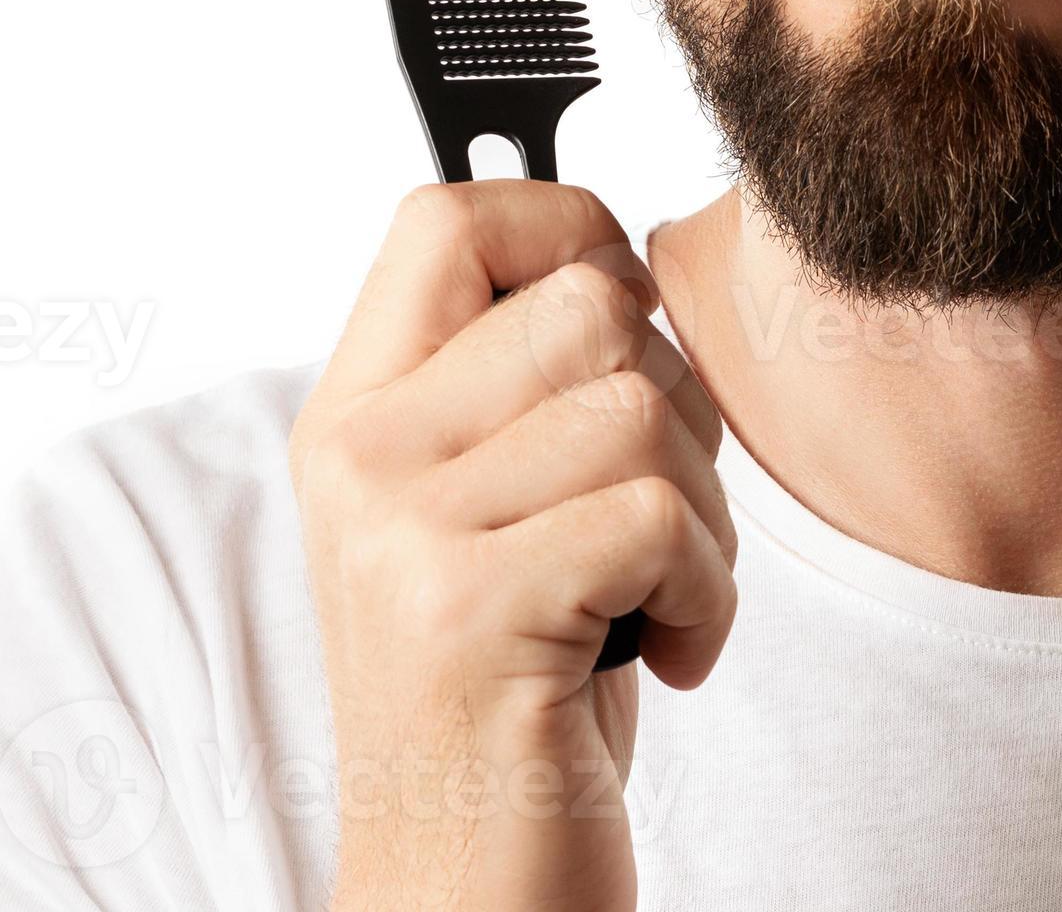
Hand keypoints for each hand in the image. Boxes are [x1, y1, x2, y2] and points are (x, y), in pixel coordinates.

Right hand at [289, 181, 736, 911]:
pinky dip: (705, 597)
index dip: (567, 225)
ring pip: (637, 410)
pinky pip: (658, 520)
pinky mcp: (467, 611)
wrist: (466, 897)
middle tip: (648, 522)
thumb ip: (519, 390)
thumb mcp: (491, 518)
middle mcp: (360, 458)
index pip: (449, 217)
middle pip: (588, 304)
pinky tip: (661, 656)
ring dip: (701, 518)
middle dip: (676, 408)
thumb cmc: (514, 703)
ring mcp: (401, 533)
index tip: (626, 314)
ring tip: (649, 601)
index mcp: (356, 415)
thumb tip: (618, 255)